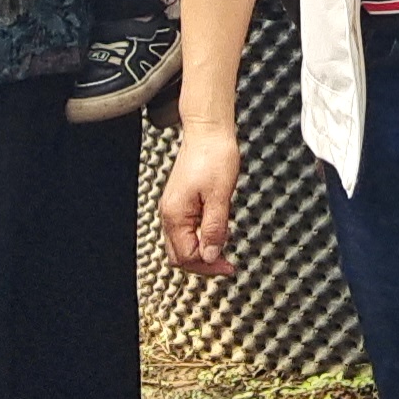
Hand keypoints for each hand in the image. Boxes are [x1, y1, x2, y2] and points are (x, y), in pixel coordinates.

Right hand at [158, 125, 239, 276]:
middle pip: (180, 254)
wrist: (209, 131)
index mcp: (175, 214)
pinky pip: (187, 229)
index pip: (186, 256)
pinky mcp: (181, 201)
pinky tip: (216, 232)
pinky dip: (200, 236)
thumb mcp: (220, 195)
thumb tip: (210, 255)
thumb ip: (214, 228)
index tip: (228, 267)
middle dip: (202, 263)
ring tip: (223, 248)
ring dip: (202, 250)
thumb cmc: (214, 155)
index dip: (208, 266)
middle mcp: (170, 213)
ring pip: (183, 242)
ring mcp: (174, 207)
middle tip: (226, 264)